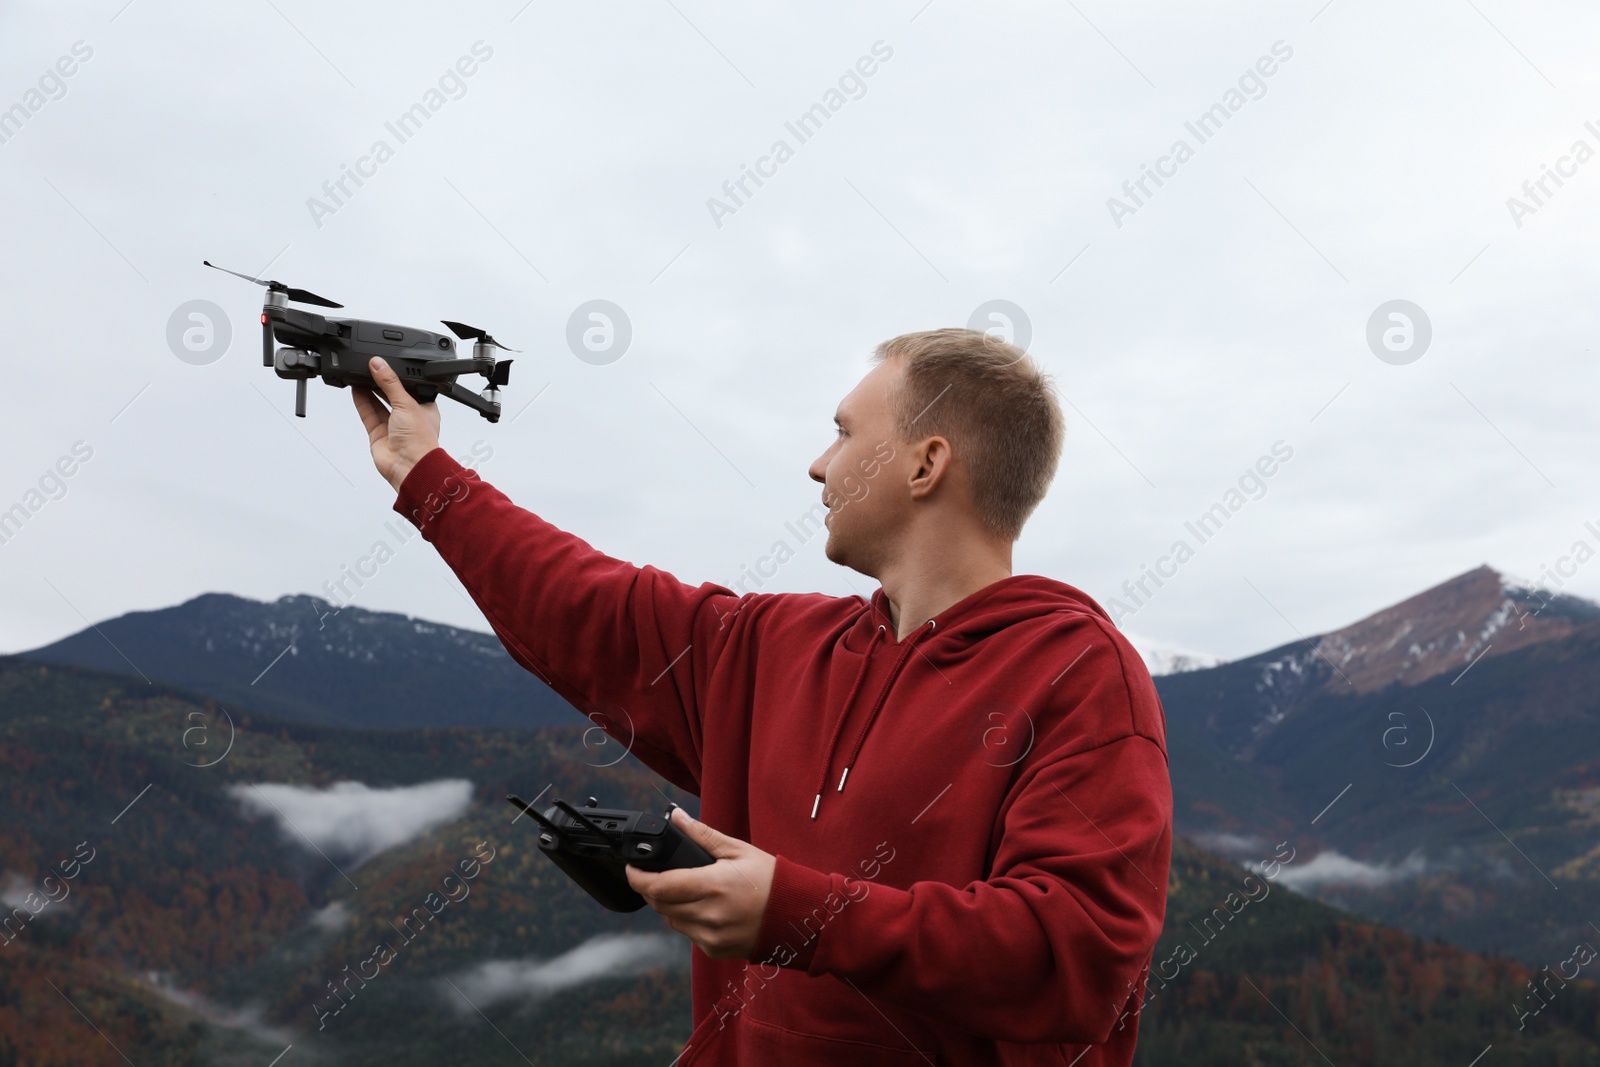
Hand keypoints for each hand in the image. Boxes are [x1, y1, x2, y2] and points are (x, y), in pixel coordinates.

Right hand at [352, 356, 441, 491]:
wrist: (409, 467)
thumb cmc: (420, 441)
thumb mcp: (407, 403)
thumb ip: (390, 383)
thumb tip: (379, 364)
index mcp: (424, 407)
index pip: (409, 386)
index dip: (397, 375)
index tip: (385, 363)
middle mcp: (408, 416)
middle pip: (391, 393)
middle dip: (380, 381)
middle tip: (369, 366)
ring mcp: (392, 426)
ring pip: (378, 403)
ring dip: (368, 389)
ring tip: (359, 373)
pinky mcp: (378, 433)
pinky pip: (368, 413)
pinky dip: (361, 401)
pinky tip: (355, 389)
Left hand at [626, 808, 774, 960]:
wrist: (797, 916)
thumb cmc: (771, 880)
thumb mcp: (738, 850)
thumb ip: (703, 835)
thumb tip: (676, 817)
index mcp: (712, 886)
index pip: (659, 887)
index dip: (638, 878)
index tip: (632, 869)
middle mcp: (708, 915)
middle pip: (660, 905)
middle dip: (653, 889)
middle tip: (660, 875)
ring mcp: (711, 937)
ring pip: (672, 920)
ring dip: (670, 905)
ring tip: (688, 890)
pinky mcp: (715, 950)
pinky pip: (688, 934)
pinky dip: (688, 920)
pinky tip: (705, 908)